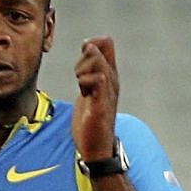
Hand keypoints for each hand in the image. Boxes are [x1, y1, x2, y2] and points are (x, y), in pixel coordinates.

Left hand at [72, 37, 118, 160]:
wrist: (97, 147)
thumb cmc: (92, 120)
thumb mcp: (89, 90)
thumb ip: (89, 72)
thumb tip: (87, 49)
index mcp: (109, 76)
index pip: (107, 43)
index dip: (91, 44)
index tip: (82, 61)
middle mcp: (112, 81)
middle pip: (100, 48)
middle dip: (83, 57)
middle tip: (78, 76)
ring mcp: (108, 92)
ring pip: (98, 63)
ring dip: (82, 70)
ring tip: (80, 86)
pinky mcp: (101, 105)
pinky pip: (98, 81)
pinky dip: (86, 82)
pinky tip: (83, 93)